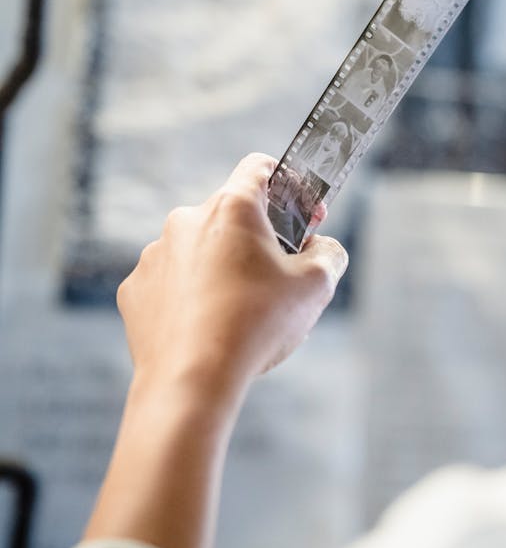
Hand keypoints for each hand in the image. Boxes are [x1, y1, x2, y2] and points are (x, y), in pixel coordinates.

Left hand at [117, 153, 347, 419]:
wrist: (191, 381)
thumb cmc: (256, 326)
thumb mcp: (316, 287)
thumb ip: (329, 254)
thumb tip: (322, 250)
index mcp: (232, 208)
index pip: (261, 167)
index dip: (291, 185)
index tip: (306, 218)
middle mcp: (186, 219)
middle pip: (230, 216)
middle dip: (257, 240)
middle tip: (278, 277)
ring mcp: (155, 254)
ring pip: (197, 250)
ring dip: (220, 269)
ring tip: (240, 313)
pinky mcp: (134, 289)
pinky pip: (169, 282)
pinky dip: (188, 296)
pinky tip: (206, 327)